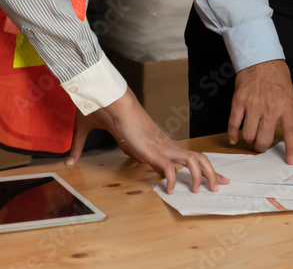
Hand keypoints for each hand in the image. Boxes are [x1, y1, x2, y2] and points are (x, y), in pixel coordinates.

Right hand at [66, 88, 228, 194]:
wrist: (110, 101)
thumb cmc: (107, 114)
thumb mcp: (97, 136)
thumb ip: (84, 148)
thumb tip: (70, 160)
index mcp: (159, 143)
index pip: (186, 155)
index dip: (198, 166)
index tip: (207, 175)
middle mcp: (165, 145)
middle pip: (198, 158)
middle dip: (212, 172)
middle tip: (222, 183)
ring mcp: (161, 147)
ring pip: (193, 161)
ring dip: (203, 176)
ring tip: (206, 190)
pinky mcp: (153, 150)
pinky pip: (170, 168)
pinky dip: (173, 180)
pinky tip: (171, 190)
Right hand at [228, 60, 292, 163]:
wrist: (261, 60)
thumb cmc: (278, 79)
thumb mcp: (290, 97)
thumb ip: (289, 117)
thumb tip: (292, 138)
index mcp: (286, 107)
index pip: (291, 133)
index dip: (291, 149)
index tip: (291, 161)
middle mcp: (270, 109)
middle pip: (264, 139)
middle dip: (262, 147)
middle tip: (262, 144)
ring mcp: (253, 106)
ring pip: (248, 135)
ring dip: (249, 140)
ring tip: (252, 136)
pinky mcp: (239, 102)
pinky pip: (233, 125)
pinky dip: (233, 135)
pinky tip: (235, 138)